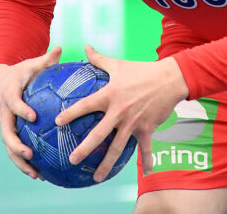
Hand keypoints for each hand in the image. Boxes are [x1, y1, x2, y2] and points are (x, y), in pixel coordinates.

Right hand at [0, 46, 62, 178]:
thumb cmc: (21, 72)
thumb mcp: (31, 64)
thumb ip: (46, 59)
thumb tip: (61, 48)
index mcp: (10, 95)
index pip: (14, 104)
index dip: (22, 110)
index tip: (33, 117)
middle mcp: (4, 113)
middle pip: (6, 133)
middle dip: (17, 145)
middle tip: (31, 154)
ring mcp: (4, 124)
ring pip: (9, 147)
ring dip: (20, 161)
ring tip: (36, 173)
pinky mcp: (8, 132)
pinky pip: (14, 150)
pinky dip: (23, 163)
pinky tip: (39, 174)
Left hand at [55, 44, 188, 181]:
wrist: (169, 78)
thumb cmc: (142, 70)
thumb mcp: (119, 64)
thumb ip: (99, 59)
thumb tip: (86, 47)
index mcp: (110, 95)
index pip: (86, 105)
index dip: (71, 113)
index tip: (57, 122)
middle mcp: (119, 111)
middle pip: (99, 134)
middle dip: (84, 149)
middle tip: (72, 159)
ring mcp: (133, 122)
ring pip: (117, 147)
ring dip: (106, 164)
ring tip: (96, 178)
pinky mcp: (147, 129)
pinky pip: (146, 148)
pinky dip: (147, 161)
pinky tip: (147, 174)